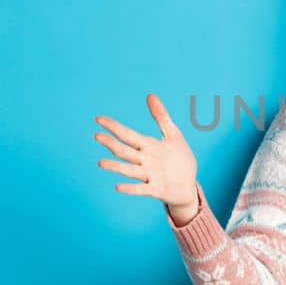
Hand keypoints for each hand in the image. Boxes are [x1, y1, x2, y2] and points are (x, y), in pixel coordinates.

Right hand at [94, 93, 199, 212]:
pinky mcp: (156, 190)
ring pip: (129, 170)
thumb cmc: (179, 159)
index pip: (127, 134)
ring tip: (100, 163)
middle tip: (97, 136)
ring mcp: (149, 176)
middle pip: (124, 151)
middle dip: (111, 144)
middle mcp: (145, 161)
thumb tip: (150, 95)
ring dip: (116, 167)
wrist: (188, 185)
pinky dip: (130, 188)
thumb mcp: (173, 134)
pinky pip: (141, 189)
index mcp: (148, 146)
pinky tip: (118, 187)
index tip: (98, 119)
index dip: (113, 127)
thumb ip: (161, 116)